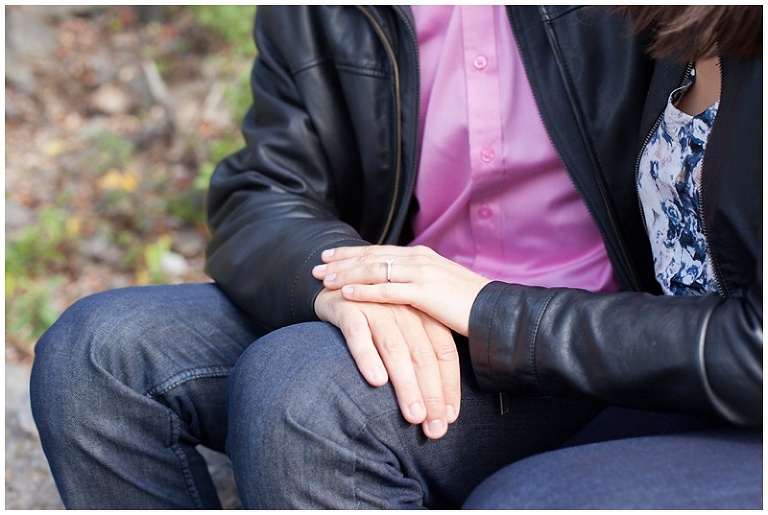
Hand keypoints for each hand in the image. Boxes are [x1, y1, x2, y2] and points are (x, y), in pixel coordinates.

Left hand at [313, 245, 491, 335]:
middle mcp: (419, 259)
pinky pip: (387, 291)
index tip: (330, 255)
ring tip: (323, 279)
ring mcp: (422, 273)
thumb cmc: (469, 304)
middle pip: (371, 257)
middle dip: (342, 261)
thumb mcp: (441, 287)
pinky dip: (364, 291)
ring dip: (346, 274)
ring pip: (374, 271)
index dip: (352, 253)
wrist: (497, 311)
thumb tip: (399, 288)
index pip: (379, 251)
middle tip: (317, 265)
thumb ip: (418, 284)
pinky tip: (345, 294)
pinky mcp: (425, 293)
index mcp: (422, 256)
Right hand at [314, 288, 459, 438]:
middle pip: (423, 355)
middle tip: (434, 428)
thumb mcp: (402, 326)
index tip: (450, 417)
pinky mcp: (348, 308)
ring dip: (407, 384)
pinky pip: (358, 334)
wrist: (333, 280)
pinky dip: (368, 357)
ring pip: (395, 349)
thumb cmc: (373, 314)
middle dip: (431, 395)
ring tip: (413, 416)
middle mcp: (404, 310)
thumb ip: (419, 354)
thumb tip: (436, 402)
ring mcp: (376, 308)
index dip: (449, 385)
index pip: (444, 351)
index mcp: (423, 313)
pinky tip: (376, 381)